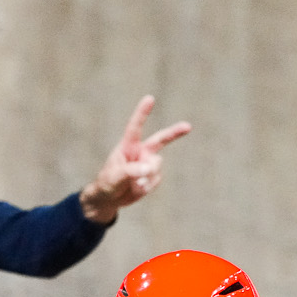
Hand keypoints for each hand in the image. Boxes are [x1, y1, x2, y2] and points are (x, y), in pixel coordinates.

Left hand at [78, 95, 190, 223]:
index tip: (150, 98)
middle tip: (188, 126)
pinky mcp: (153, 176)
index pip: (135, 127)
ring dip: (147, 176)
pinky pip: (156, 179)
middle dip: (175, 133)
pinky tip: (137, 189)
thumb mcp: (115, 176)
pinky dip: (148, 186)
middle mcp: (140, 152)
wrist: (110, 198)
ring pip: (157, 166)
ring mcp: (148, 164)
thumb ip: (132, 170)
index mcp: (128, 146)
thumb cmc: (108, 182)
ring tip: (132, 184)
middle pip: (160, 140)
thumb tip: (150, 167)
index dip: (143, 112)